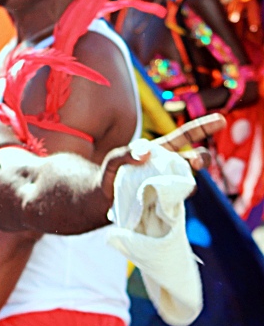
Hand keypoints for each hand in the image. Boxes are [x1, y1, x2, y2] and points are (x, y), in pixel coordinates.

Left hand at [98, 113, 224, 203]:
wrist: (104, 206)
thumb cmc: (108, 179)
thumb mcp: (111, 162)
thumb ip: (123, 154)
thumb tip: (147, 153)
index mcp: (160, 152)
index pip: (184, 137)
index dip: (202, 127)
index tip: (221, 119)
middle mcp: (169, 168)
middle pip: (195, 160)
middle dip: (202, 158)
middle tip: (197, 163)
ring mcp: (171, 186)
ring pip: (189, 183)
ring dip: (186, 184)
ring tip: (164, 189)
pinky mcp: (169, 205)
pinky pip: (179, 202)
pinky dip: (174, 201)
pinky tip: (158, 204)